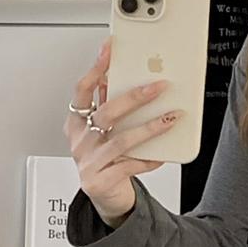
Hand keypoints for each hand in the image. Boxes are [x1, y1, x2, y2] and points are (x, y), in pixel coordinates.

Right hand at [64, 35, 175, 218]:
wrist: (105, 197)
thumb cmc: (105, 160)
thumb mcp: (102, 131)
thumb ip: (106, 106)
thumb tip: (115, 77)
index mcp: (76, 123)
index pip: (83, 90)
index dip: (96, 68)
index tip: (110, 49)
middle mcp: (80, 141)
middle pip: (106, 113)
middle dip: (134, 97)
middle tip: (159, 87)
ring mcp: (89, 162)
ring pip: (122, 140)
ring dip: (150, 127)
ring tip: (171, 118)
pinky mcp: (101, 180)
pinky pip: (130, 165)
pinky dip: (149, 159)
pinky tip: (163, 153)